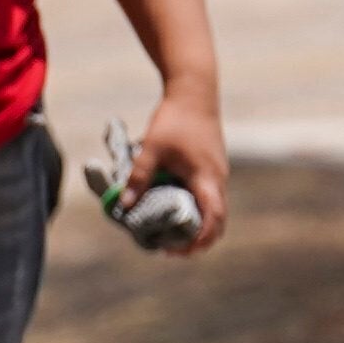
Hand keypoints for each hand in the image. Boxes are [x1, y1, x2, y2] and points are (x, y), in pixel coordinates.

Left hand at [130, 90, 229, 253]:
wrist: (194, 92)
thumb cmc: (175, 118)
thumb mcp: (151, 148)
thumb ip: (138, 177)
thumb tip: (125, 205)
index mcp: (206, 177)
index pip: (213, 218)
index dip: (201, 238)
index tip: (183, 250)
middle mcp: (217, 178)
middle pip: (218, 220)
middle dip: (199, 239)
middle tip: (174, 250)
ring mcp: (218, 173)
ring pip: (214, 208)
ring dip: (197, 224)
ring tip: (172, 233)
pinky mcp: (213, 167)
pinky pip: (209, 196)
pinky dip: (197, 209)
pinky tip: (175, 207)